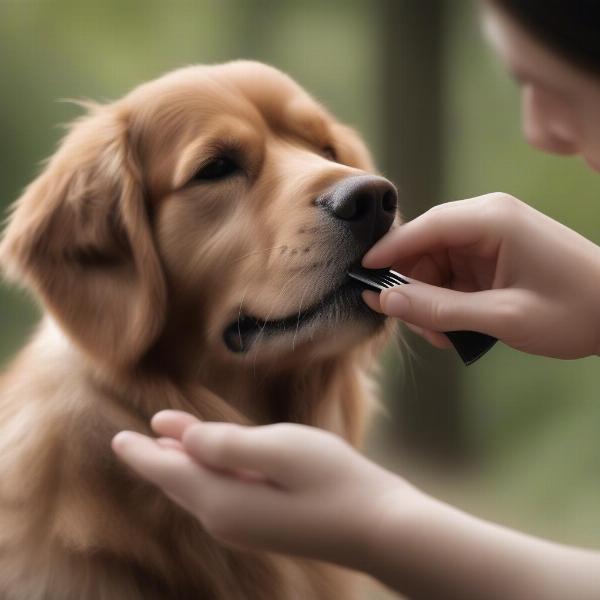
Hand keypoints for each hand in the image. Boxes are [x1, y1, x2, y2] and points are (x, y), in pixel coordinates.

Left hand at [112, 410, 599, 598]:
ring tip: (163, 442)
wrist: (378, 527)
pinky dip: (205, 472)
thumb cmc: (333, 480)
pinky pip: (220, 492)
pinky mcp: (265, 523)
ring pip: (199, 488)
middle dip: (155, 459)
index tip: (120, 438)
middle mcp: (226, 518)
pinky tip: (208, 462)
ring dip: (180, 464)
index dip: (144, 453)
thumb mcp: (279, 450)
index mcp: (223, 500)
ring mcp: (246, 524)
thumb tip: (182, 439)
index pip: (170, 472)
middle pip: (180, 483)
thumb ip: (227, 444)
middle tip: (131, 440)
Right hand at [363, 193, 599, 358]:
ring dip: (431, 299)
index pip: (424, 228)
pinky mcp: (495, 254)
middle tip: (415, 326)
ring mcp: (492, 236)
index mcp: (491, 220)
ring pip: (436, 264)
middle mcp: (487, 219)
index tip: (360, 277)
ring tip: (444, 335)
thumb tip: (385, 302)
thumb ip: (439, 309)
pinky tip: (457, 327)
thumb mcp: (501, 317)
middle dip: (413, 287)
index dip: (388, 252)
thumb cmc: (573, 311)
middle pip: (426, 247)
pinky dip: (448, 300)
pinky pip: (454, 273)